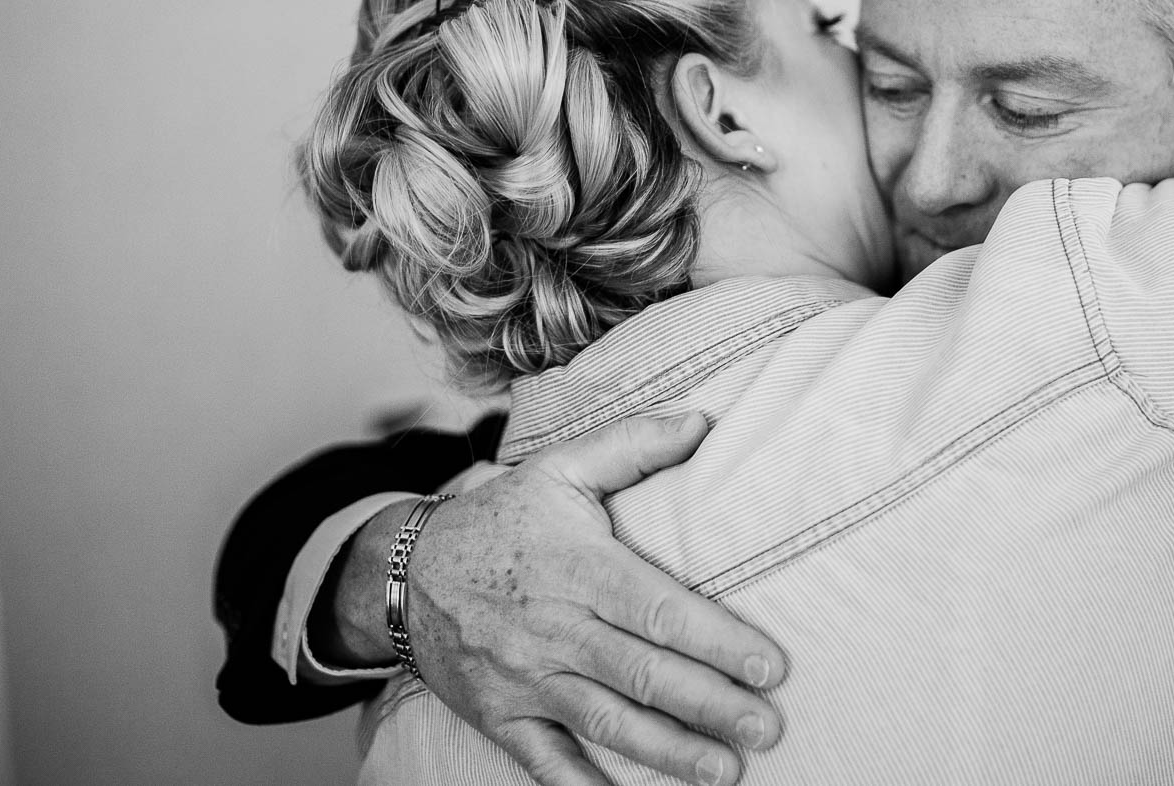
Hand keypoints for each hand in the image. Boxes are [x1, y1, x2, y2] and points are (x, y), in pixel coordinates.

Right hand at [407, 413, 786, 785]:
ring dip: (668, 753)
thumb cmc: (500, 519)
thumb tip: (701, 422)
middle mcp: (553, 627)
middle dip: (709, 705)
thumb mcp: (559, 467)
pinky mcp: (500, 716)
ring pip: (605, 722)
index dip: (716, 640)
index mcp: (578, 567)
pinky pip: (544, 762)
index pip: (656, 610)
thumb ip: (632, 444)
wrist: (403, 570)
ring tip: (725, 772)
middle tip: (767, 728)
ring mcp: (524, 678)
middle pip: (641, 673)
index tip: (770, 666)